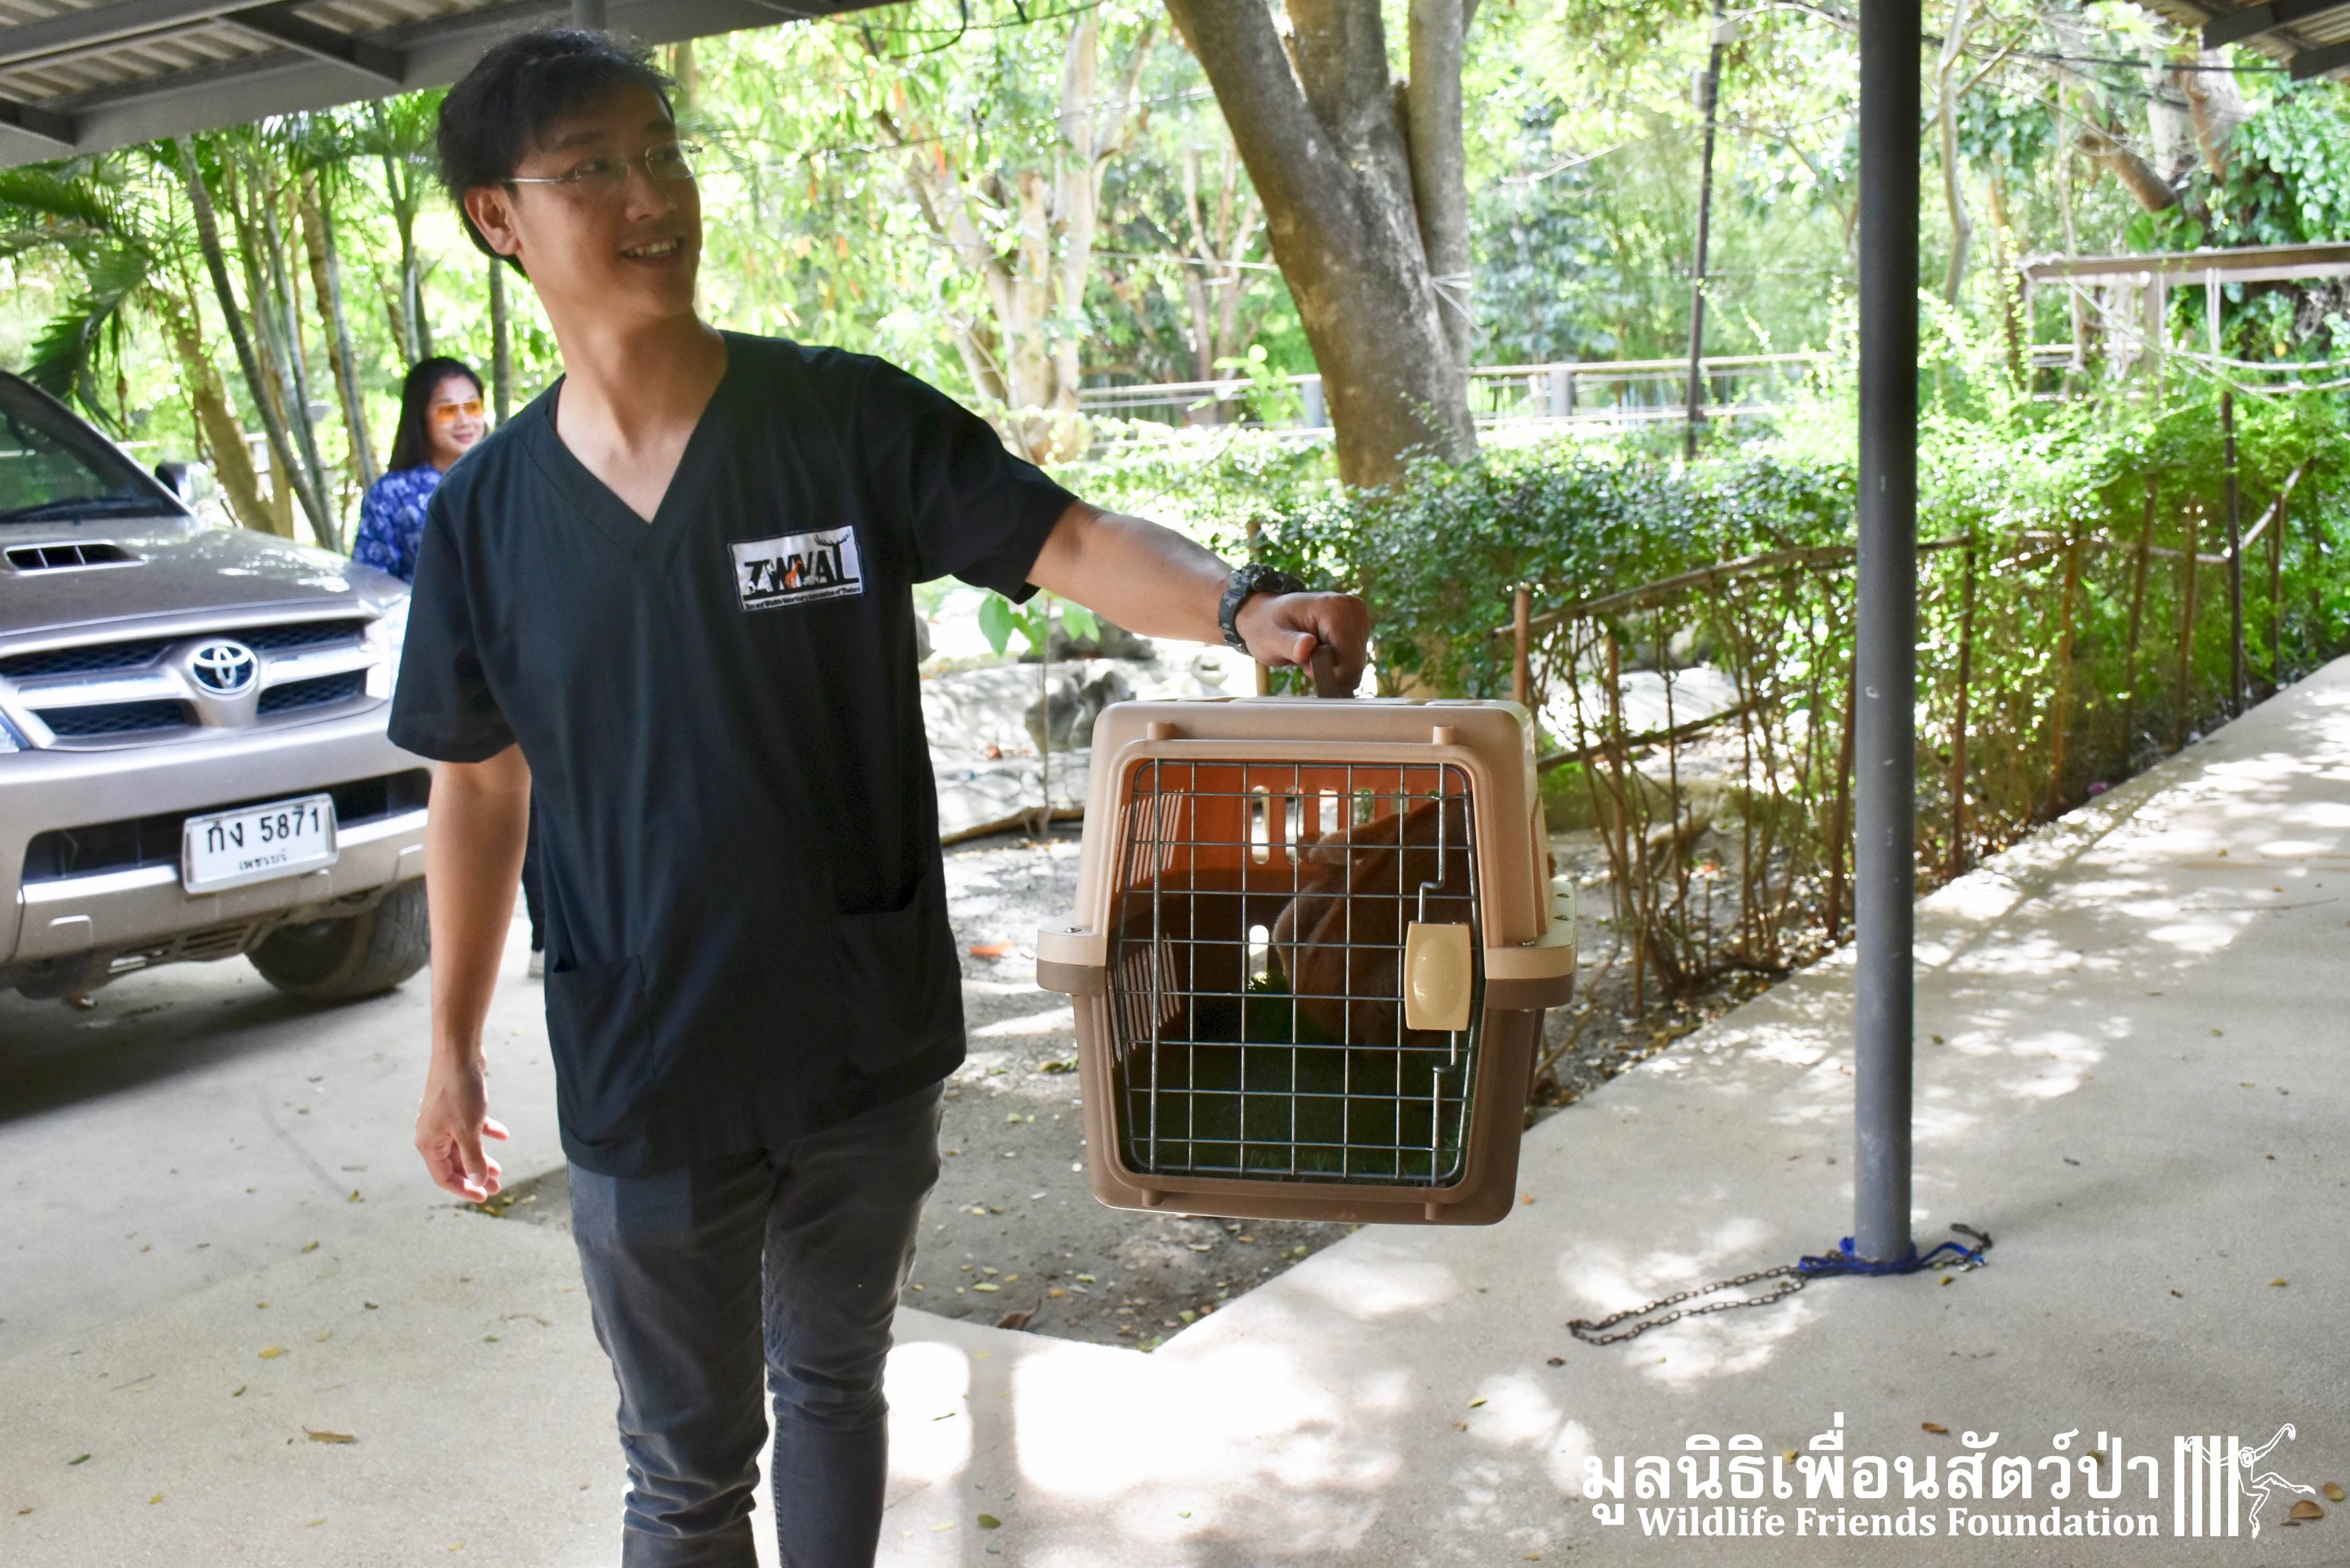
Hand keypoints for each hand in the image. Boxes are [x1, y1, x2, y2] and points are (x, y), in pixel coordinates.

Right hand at [414, 1053, 508, 1202]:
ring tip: (500, 1169)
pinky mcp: (456, 1106)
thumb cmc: (459, 1092)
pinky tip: (503, 1135)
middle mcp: (432, 1133)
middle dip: (476, 1175)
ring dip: (481, 1157)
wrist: (458, 1053)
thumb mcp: (468, 1130)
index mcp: (429, 1144)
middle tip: (498, 1185)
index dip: (464, 1189)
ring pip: (464, 1146)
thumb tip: (478, 1181)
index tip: (485, 1197)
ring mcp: (444, 1120)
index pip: (444, 1177)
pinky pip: (470, 1126)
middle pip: (455, 1163)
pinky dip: (486, 1132)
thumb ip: (473, 1158)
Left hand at [1235, 590, 1371, 693]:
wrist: (1268, 615)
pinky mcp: (1359, 625)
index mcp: (1335, 609)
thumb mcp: (1270, 638)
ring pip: (1357, 662)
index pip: (1350, 658)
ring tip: (1313, 656)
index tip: (1306, 667)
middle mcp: (1353, 608)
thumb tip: (1307, 646)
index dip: (1329, 672)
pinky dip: (1339, 663)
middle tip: (1307, 663)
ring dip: (1335, 668)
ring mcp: (1359, 616)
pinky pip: (1356, 658)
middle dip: (1332, 671)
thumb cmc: (1267, 627)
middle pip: (1356, 662)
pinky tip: (1322, 653)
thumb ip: (1289, 644)